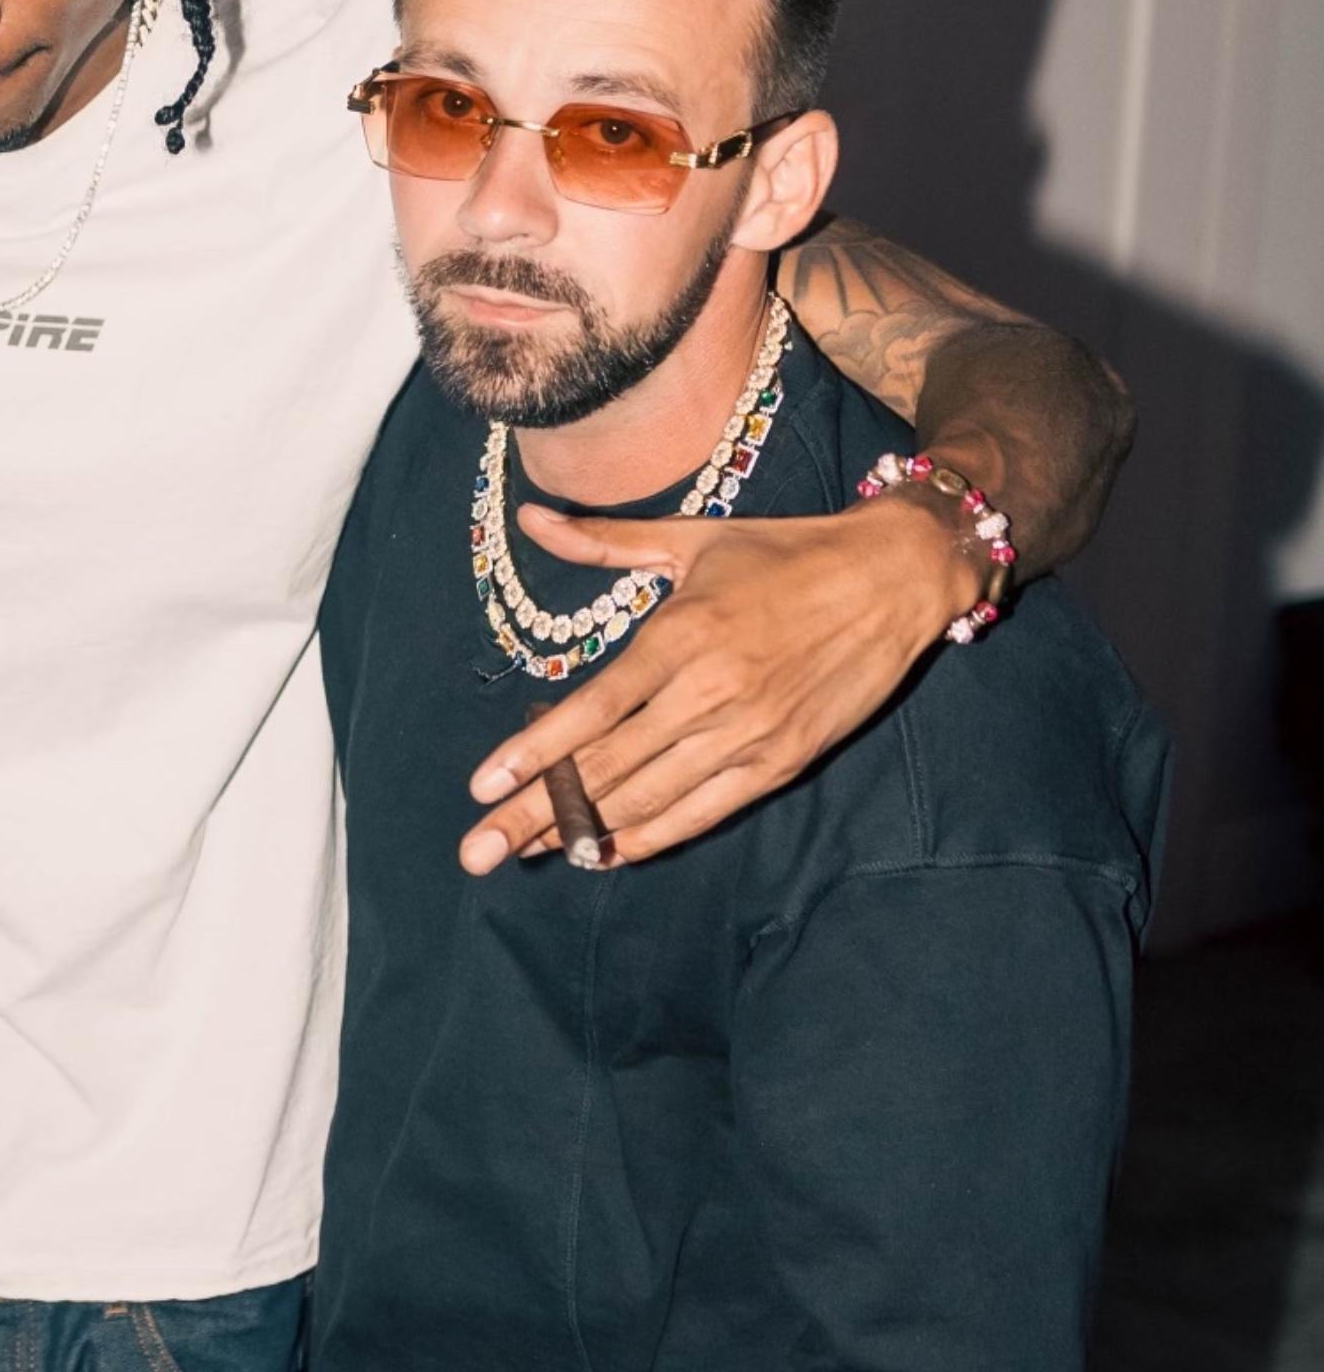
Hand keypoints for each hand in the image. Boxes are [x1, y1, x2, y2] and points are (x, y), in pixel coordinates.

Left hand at [459, 492, 976, 872]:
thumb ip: (605, 541)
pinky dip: (650, 836)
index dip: (533, 753)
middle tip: (477, 848)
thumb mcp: (691, 538)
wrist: (894, 578)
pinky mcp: (781, 762)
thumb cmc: (784, 554)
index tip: (482, 785)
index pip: (592, 709)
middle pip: (607, 767)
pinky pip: (702, 811)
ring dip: (583, 831)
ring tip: (524, 853)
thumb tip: (532, 518)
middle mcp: (709, 692)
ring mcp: (747, 734)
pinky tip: (606, 852)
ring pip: (648, 797)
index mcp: (680, 636)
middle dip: (536, 811)